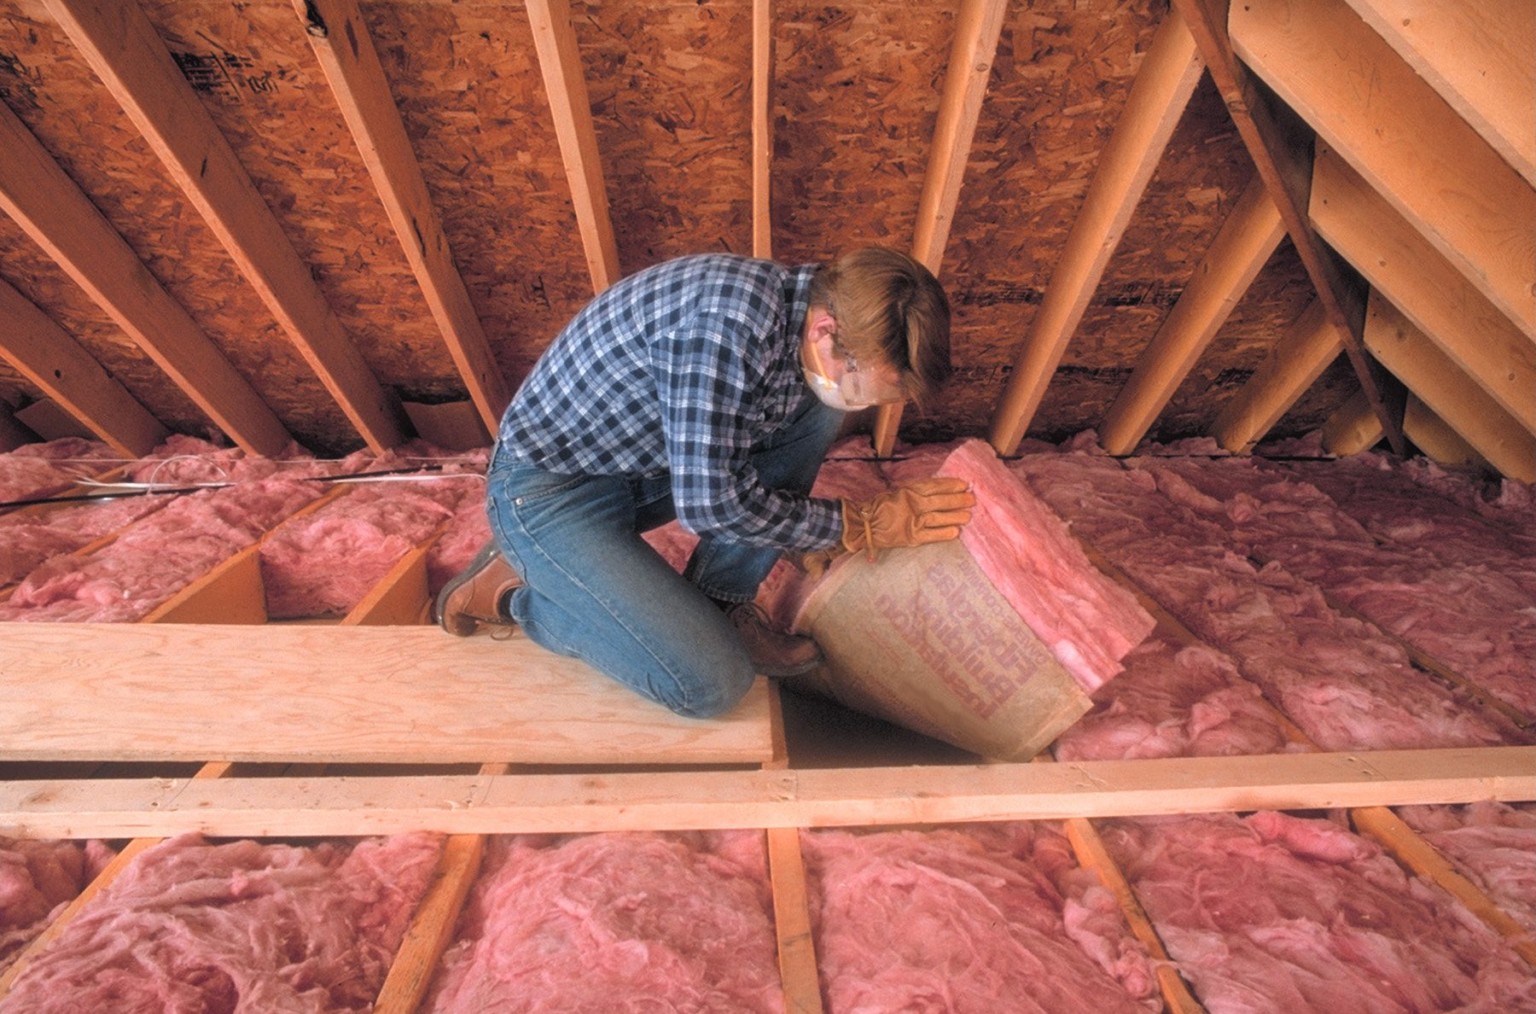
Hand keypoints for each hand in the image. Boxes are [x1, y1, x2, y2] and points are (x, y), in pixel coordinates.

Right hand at [841, 476, 975, 557]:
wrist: (863, 523)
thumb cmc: (879, 506)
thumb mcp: (897, 492)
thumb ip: (915, 492)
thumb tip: (936, 491)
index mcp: (909, 491)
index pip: (935, 485)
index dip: (951, 485)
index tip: (964, 484)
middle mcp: (914, 504)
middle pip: (941, 501)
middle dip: (958, 500)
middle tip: (972, 500)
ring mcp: (913, 521)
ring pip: (939, 517)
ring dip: (956, 516)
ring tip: (968, 516)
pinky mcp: (911, 537)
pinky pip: (932, 535)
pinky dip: (944, 533)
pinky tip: (956, 532)